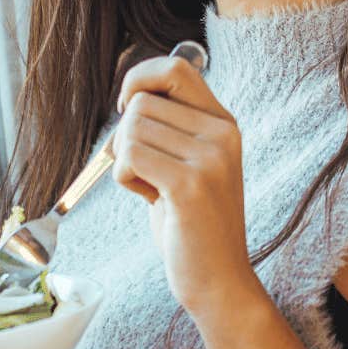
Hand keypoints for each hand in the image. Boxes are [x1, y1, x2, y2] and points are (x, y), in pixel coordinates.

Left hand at [112, 51, 258, 312]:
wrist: (218, 281)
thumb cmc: (190, 223)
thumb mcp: (186, 164)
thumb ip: (169, 128)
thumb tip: (131, 94)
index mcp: (223, 123)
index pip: (175, 67)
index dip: (139, 79)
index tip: (127, 110)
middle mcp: (223, 134)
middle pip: (142, 102)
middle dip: (125, 137)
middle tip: (145, 174)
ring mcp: (210, 158)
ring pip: (131, 129)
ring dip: (124, 163)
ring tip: (152, 191)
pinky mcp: (190, 185)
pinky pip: (130, 157)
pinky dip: (125, 179)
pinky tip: (149, 200)